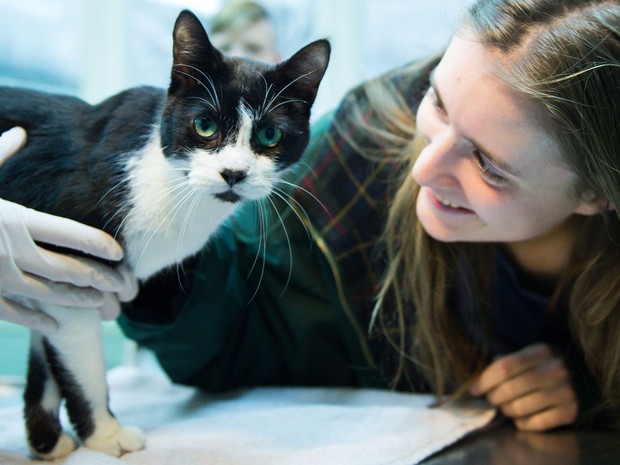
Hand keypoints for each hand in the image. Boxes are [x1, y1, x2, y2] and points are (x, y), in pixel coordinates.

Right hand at [0, 127, 133, 331]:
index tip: (119, 252)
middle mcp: (8, 249)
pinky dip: (36, 319)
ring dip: (77, 300)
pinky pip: (13, 313)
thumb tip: (20, 132)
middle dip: (99, 278)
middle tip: (123, 285)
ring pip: (47, 293)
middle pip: (66, 268)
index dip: (97, 243)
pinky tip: (55, 324)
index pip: (68, 232)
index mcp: (11, 217)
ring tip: (102, 304)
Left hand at [468, 343, 577, 431]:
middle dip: (493, 397)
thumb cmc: (543, 367)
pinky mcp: (570, 412)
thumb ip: (505, 365)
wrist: (581, 379)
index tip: (474, 390)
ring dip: (506, 410)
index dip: (484, 380)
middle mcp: (556, 370)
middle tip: (491, 399)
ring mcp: (566, 392)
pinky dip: (522, 423)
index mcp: (542, 351)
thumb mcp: (527, 357)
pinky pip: (535, 423)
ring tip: (506, 406)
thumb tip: (476, 383)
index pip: (504, 367)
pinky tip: (521, 417)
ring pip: (520, 408)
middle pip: (510, 389)